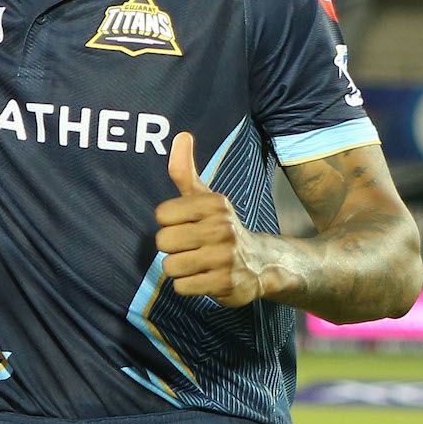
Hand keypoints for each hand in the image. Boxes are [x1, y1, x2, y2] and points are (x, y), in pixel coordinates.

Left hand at [154, 132, 266, 306]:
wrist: (261, 263)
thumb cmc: (220, 226)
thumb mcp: (204, 198)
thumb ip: (185, 171)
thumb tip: (181, 136)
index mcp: (213, 204)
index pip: (161, 215)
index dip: (169, 223)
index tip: (186, 224)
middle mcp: (221, 228)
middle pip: (163, 241)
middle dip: (172, 248)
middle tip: (191, 247)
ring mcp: (225, 257)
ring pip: (170, 266)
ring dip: (179, 269)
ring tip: (198, 263)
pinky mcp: (226, 284)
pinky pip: (182, 287)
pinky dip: (188, 286)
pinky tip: (205, 278)